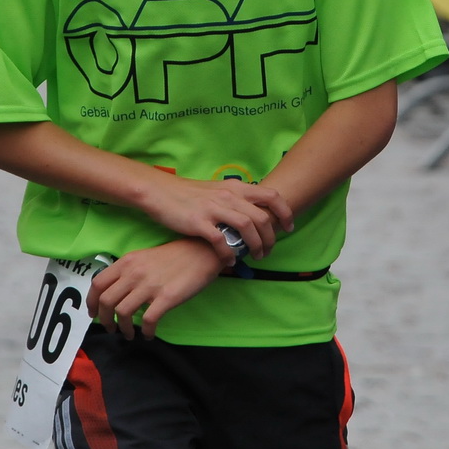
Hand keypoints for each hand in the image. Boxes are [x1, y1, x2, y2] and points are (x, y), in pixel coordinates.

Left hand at [88, 239, 224, 339]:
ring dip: (123, 329)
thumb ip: (128, 272)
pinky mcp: (166, 297)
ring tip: (129, 334)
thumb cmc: (175, 256)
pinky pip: (147, 320)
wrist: (203, 251)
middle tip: (110, 328)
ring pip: (123, 313)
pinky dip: (145, 332)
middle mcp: (134, 273)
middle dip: (104, 320)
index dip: (91, 302)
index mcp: (127, 262)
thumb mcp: (145, 257)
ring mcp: (149, 285)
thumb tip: (116, 293)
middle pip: (106, 301)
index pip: (97, 284)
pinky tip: (149, 334)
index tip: (94, 313)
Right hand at [140, 174, 292, 259]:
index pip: (271, 196)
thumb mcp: (217, 189)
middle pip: (262, 216)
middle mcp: (228, 195)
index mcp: (235, 187)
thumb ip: (236, 199)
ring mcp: (214, 208)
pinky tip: (230, 260)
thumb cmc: (189, 194)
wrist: (160, 192)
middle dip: (270, 238)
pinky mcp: (198, 222)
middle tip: (268, 251)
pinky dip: (229, 253)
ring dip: (255, 245)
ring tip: (254, 257)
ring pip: (246, 227)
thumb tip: (254, 212)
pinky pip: (221, 240)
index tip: (288, 228)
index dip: (285, 213)